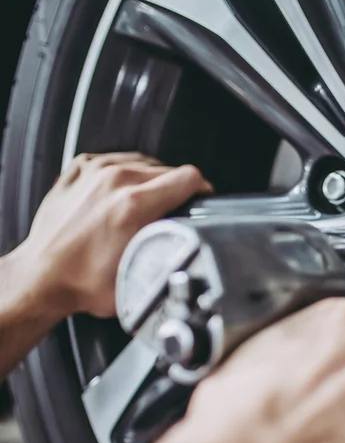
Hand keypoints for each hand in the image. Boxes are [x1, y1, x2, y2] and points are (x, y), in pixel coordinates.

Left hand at [18, 152, 211, 317]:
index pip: (187, 178)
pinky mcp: (79, 170)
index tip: (203, 198)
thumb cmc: (82, 282)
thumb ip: (172, 265)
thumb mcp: (141, 280)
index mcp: (133, 205)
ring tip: (151, 203)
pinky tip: (126, 193)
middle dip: (177, 189)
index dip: (202, 189)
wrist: (42, 278)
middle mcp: (114, 181)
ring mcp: (94, 172)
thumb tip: (193, 264)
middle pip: (167, 170)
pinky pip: (116, 160)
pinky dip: (126, 174)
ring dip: (152, 181)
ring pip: (143, 162)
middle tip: (175, 211)